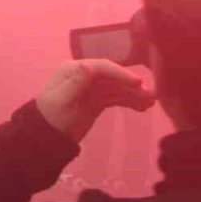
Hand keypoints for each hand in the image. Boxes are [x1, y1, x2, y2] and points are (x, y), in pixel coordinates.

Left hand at [35, 59, 155, 142]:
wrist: (48, 136)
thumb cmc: (52, 117)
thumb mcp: (62, 101)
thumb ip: (75, 84)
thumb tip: (86, 65)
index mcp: (73, 69)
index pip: (101, 68)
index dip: (120, 73)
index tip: (138, 83)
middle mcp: (84, 74)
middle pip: (112, 77)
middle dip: (132, 85)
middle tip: (152, 95)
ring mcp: (92, 87)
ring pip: (117, 88)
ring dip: (134, 94)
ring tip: (152, 103)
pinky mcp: (98, 100)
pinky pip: (116, 98)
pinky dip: (129, 102)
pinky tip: (142, 108)